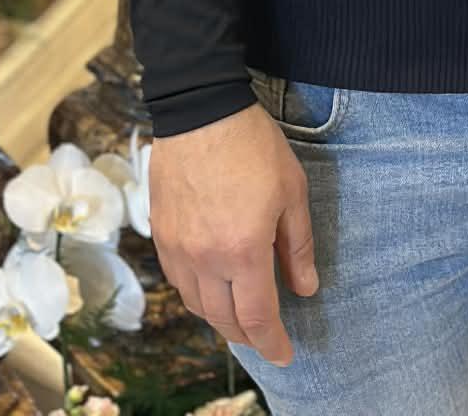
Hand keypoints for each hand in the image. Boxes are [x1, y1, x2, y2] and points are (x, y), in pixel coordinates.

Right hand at [148, 101, 317, 366]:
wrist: (201, 111)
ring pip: (198, 305)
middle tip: (266, 337)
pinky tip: (212, 288)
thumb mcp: (291, 191)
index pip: (257, 316)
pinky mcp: (161, 235)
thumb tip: (306, 288)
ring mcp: (178, 249)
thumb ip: (298, 245)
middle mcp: (205, 259)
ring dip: (221, 318)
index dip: (272, 342)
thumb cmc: (254, 146)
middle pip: (224, 319)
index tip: (285, 354)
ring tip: (241, 316)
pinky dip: (198, 295)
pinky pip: (179, 282)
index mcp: (243, 250)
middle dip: (248, 336)